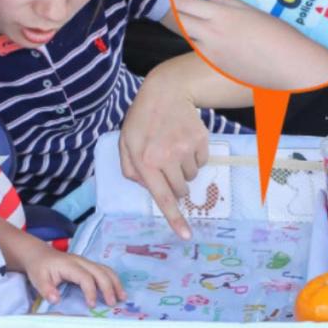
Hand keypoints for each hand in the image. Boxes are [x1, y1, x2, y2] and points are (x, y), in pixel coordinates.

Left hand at [25, 247, 126, 307]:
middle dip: (109, 287)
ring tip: (122, 297)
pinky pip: (104, 270)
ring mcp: (86, 262)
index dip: (91, 291)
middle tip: (113, 303)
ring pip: (105, 269)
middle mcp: (81, 261)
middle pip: (100, 272)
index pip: (85, 277)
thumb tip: (56, 300)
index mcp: (69, 265)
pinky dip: (113, 280)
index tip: (92, 305)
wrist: (39, 254)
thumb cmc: (39, 267)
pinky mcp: (88, 265)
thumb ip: (46, 289)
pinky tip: (117, 290)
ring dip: (115, 282)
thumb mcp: (37, 279)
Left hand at [119, 60, 208, 239]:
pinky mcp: (201, 142)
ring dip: (183, 170)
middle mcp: (166, 158)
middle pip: (180, 191)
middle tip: (166, 165)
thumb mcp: (125, 143)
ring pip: (191, 177)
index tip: (186, 235)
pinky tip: (184, 141)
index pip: (162, 197)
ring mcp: (186, 150)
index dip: (175, 218)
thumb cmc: (142, 121)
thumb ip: (130, 170)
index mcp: (144, 162)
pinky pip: (202, 163)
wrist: (167, 92)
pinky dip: (195, 158)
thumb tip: (147, 188)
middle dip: (174, 185)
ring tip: (173, 148)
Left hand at [173, 0, 327, 89]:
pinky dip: (199, 45)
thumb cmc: (278, 35)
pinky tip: (204, 42)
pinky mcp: (216, 67)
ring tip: (184, 23)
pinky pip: (200, 52)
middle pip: (180, 22)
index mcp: (221, 15)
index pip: (187, 4)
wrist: (287, 66)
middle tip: (168, 9)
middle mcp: (211, 33)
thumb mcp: (253, 13)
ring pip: (188, 38)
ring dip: (186, 30)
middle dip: (172, 14)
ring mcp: (211, 52)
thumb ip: (229, 4)